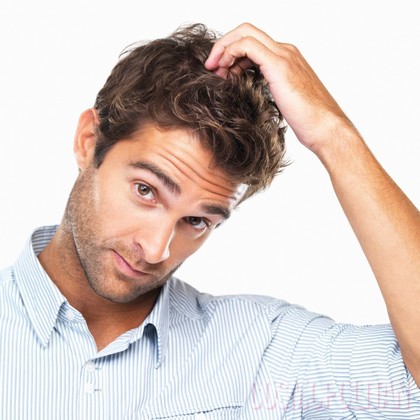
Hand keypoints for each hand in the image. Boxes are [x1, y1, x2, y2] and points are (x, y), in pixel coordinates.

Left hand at [205, 23, 353, 154]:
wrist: (325, 128)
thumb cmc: (307, 122)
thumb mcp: (282, 102)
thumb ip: (267, 91)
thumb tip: (248, 96)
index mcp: (287, 59)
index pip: (253, 42)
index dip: (232, 52)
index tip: (219, 72)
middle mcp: (286, 52)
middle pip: (246, 32)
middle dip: (223, 45)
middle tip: (211, 67)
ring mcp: (284, 56)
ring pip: (245, 33)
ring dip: (224, 49)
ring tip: (214, 71)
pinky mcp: (279, 65)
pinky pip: (247, 46)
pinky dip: (230, 53)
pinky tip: (224, 72)